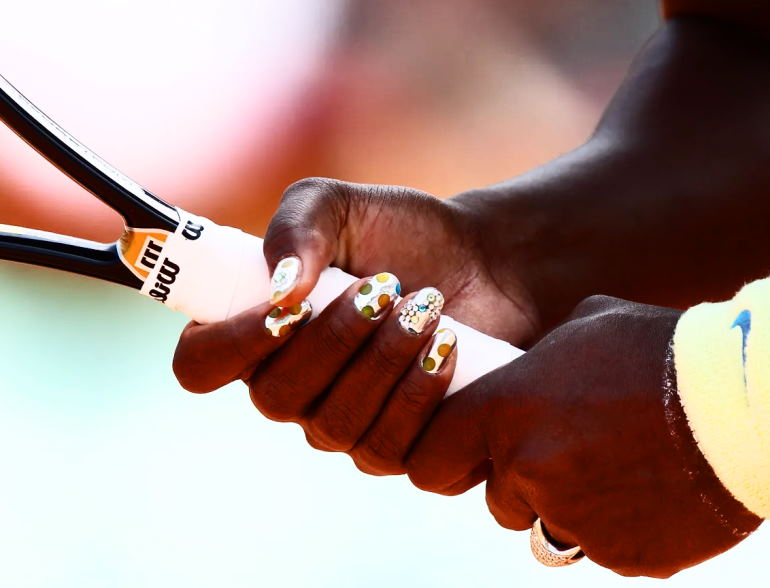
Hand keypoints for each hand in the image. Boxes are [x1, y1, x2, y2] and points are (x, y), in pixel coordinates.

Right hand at [172, 178, 530, 472]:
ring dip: (382, 363)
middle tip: (386, 288)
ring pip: (335, 425)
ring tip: (427, 307)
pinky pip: (388, 449)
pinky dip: (418, 394)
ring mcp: (339, 424)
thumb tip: (280, 288)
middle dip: (334, 340)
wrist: (481, 261)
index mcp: (255, 330)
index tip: (288, 309)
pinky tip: (447, 347)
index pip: (200, 366)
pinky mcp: (395, 447)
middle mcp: (288, 388)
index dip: (232, 346)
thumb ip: (297, 226)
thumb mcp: (341, 205)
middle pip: (275, 398)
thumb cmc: (401, 232)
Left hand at [405, 295, 761, 576]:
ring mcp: (573, 519)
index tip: (465, 457)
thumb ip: (544, 358)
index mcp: (509, 410)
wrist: (747, 401)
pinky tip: (659, 485)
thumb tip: (537, 370)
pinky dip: (623, 526)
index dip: (445, 457)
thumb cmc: (664, 349)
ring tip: (628, 463)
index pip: (431, 456)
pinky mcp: (621, 555)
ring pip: (551, 525)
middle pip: (498, 498)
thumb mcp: (590, 326)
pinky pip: (604, 546)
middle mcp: (528, 470)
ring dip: (575, 504)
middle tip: (578, 449)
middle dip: (526, 482)